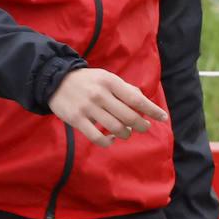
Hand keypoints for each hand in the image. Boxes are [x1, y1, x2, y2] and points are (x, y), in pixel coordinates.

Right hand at [47, 67, 168, 146]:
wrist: (55, 80)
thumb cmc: (86, 80)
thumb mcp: (105, 77)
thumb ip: (124, 88)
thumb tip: (142, 100)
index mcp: (109, 81)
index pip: (136, 98)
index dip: (152, 109)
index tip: (163, 117)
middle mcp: (100, 95)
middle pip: (129, 116)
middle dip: (141, 125)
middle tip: (144, 127)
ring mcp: (88, 108)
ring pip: (116, 128)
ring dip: (126, 133)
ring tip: (127, 132)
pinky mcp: (77, 120)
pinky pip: (98, 138)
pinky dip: (109, 142)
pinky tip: (112, 138)